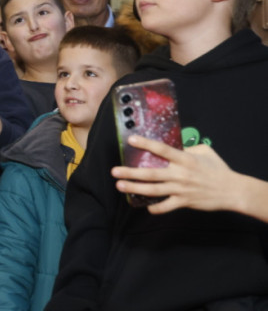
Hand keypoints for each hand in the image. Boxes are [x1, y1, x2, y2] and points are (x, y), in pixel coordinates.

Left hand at [111, 135, 241, 213]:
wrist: (232, 191)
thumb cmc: (218, 169)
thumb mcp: (204, 153)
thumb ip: (186, 149)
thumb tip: (171, 147)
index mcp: (185, 159)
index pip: (162, 149)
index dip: (146, 144)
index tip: (131, 140)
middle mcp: (180, 174)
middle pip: (151, 173)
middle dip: (130, 172)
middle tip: (114, 171)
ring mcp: (181, 189)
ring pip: (154, 190)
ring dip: (135, 188)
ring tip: (120, 186)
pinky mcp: (184, 202)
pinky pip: (165, 206)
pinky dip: (155, 207)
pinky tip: (145, 206)